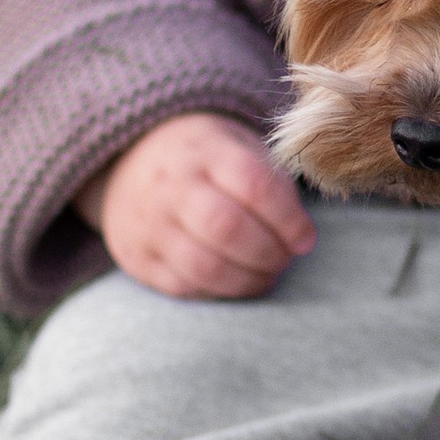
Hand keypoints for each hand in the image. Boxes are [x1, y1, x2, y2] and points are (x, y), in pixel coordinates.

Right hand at [74, 112, 315, 300]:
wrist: (133, 159)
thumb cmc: (206, 159)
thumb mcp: (240, 147)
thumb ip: (273, 185)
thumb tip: (301, 238)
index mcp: (205, 150)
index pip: (253, 186)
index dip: (288, 220)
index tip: (305, 239)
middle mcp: (171, 185)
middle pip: (226, 228)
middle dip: (268, 254)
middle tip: (285, 259)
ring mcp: (148, 223)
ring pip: (204, 267)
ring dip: (247, 281)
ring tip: (266, 275)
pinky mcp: (136, 257)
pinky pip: (183, 287)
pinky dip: (218, 292)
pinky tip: (234, 281)